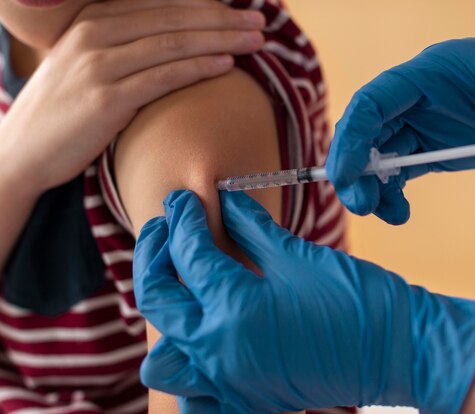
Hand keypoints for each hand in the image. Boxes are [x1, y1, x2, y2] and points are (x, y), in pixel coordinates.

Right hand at [0, 0, 264, 193]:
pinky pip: (163, 77)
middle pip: (174, 18)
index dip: (206, 6)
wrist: (25, 149)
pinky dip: (198, 68)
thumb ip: (126, 46)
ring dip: (221, 39)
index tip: (241, 11)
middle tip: (260, 23)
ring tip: (255, 41)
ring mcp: (99, 64)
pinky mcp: (106, 98)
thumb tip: (177, 42)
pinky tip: (227, 64)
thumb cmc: (66, 109)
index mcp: (94, 20)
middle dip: (223, 19)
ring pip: (173, 43)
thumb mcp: (90, 64)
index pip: (162, 4)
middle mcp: (96, 34)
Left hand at [133, 190, 474, 413]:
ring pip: (163, 354)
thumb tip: (226, 200)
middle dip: (153, 253)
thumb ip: (252, 228)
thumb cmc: (358, 300)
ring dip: (163, 313)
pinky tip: (201, 333)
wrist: (400, 353)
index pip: (190, 253)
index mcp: (235, 309)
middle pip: (157, 298)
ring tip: (178, 281)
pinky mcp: (246, 396)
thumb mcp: (299, 256)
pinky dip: (188, 362)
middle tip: (168, 225)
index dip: (184, 217)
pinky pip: (196, 387)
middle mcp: (220, 351)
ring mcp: (230, 381)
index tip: (184, 199)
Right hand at [327, 14, 474, 223]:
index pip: (372, 103)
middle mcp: (416, 99)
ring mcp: (424, 124)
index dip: (351, 138)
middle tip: (361, 204)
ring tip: (389, 215)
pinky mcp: (435, 148)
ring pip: (378, 156)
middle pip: (365, 133)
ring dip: (372, 187)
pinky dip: (393, 194)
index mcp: (427, 73)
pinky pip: (401, 172)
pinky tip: (401, 213)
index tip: (344, 175)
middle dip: (355, 169)